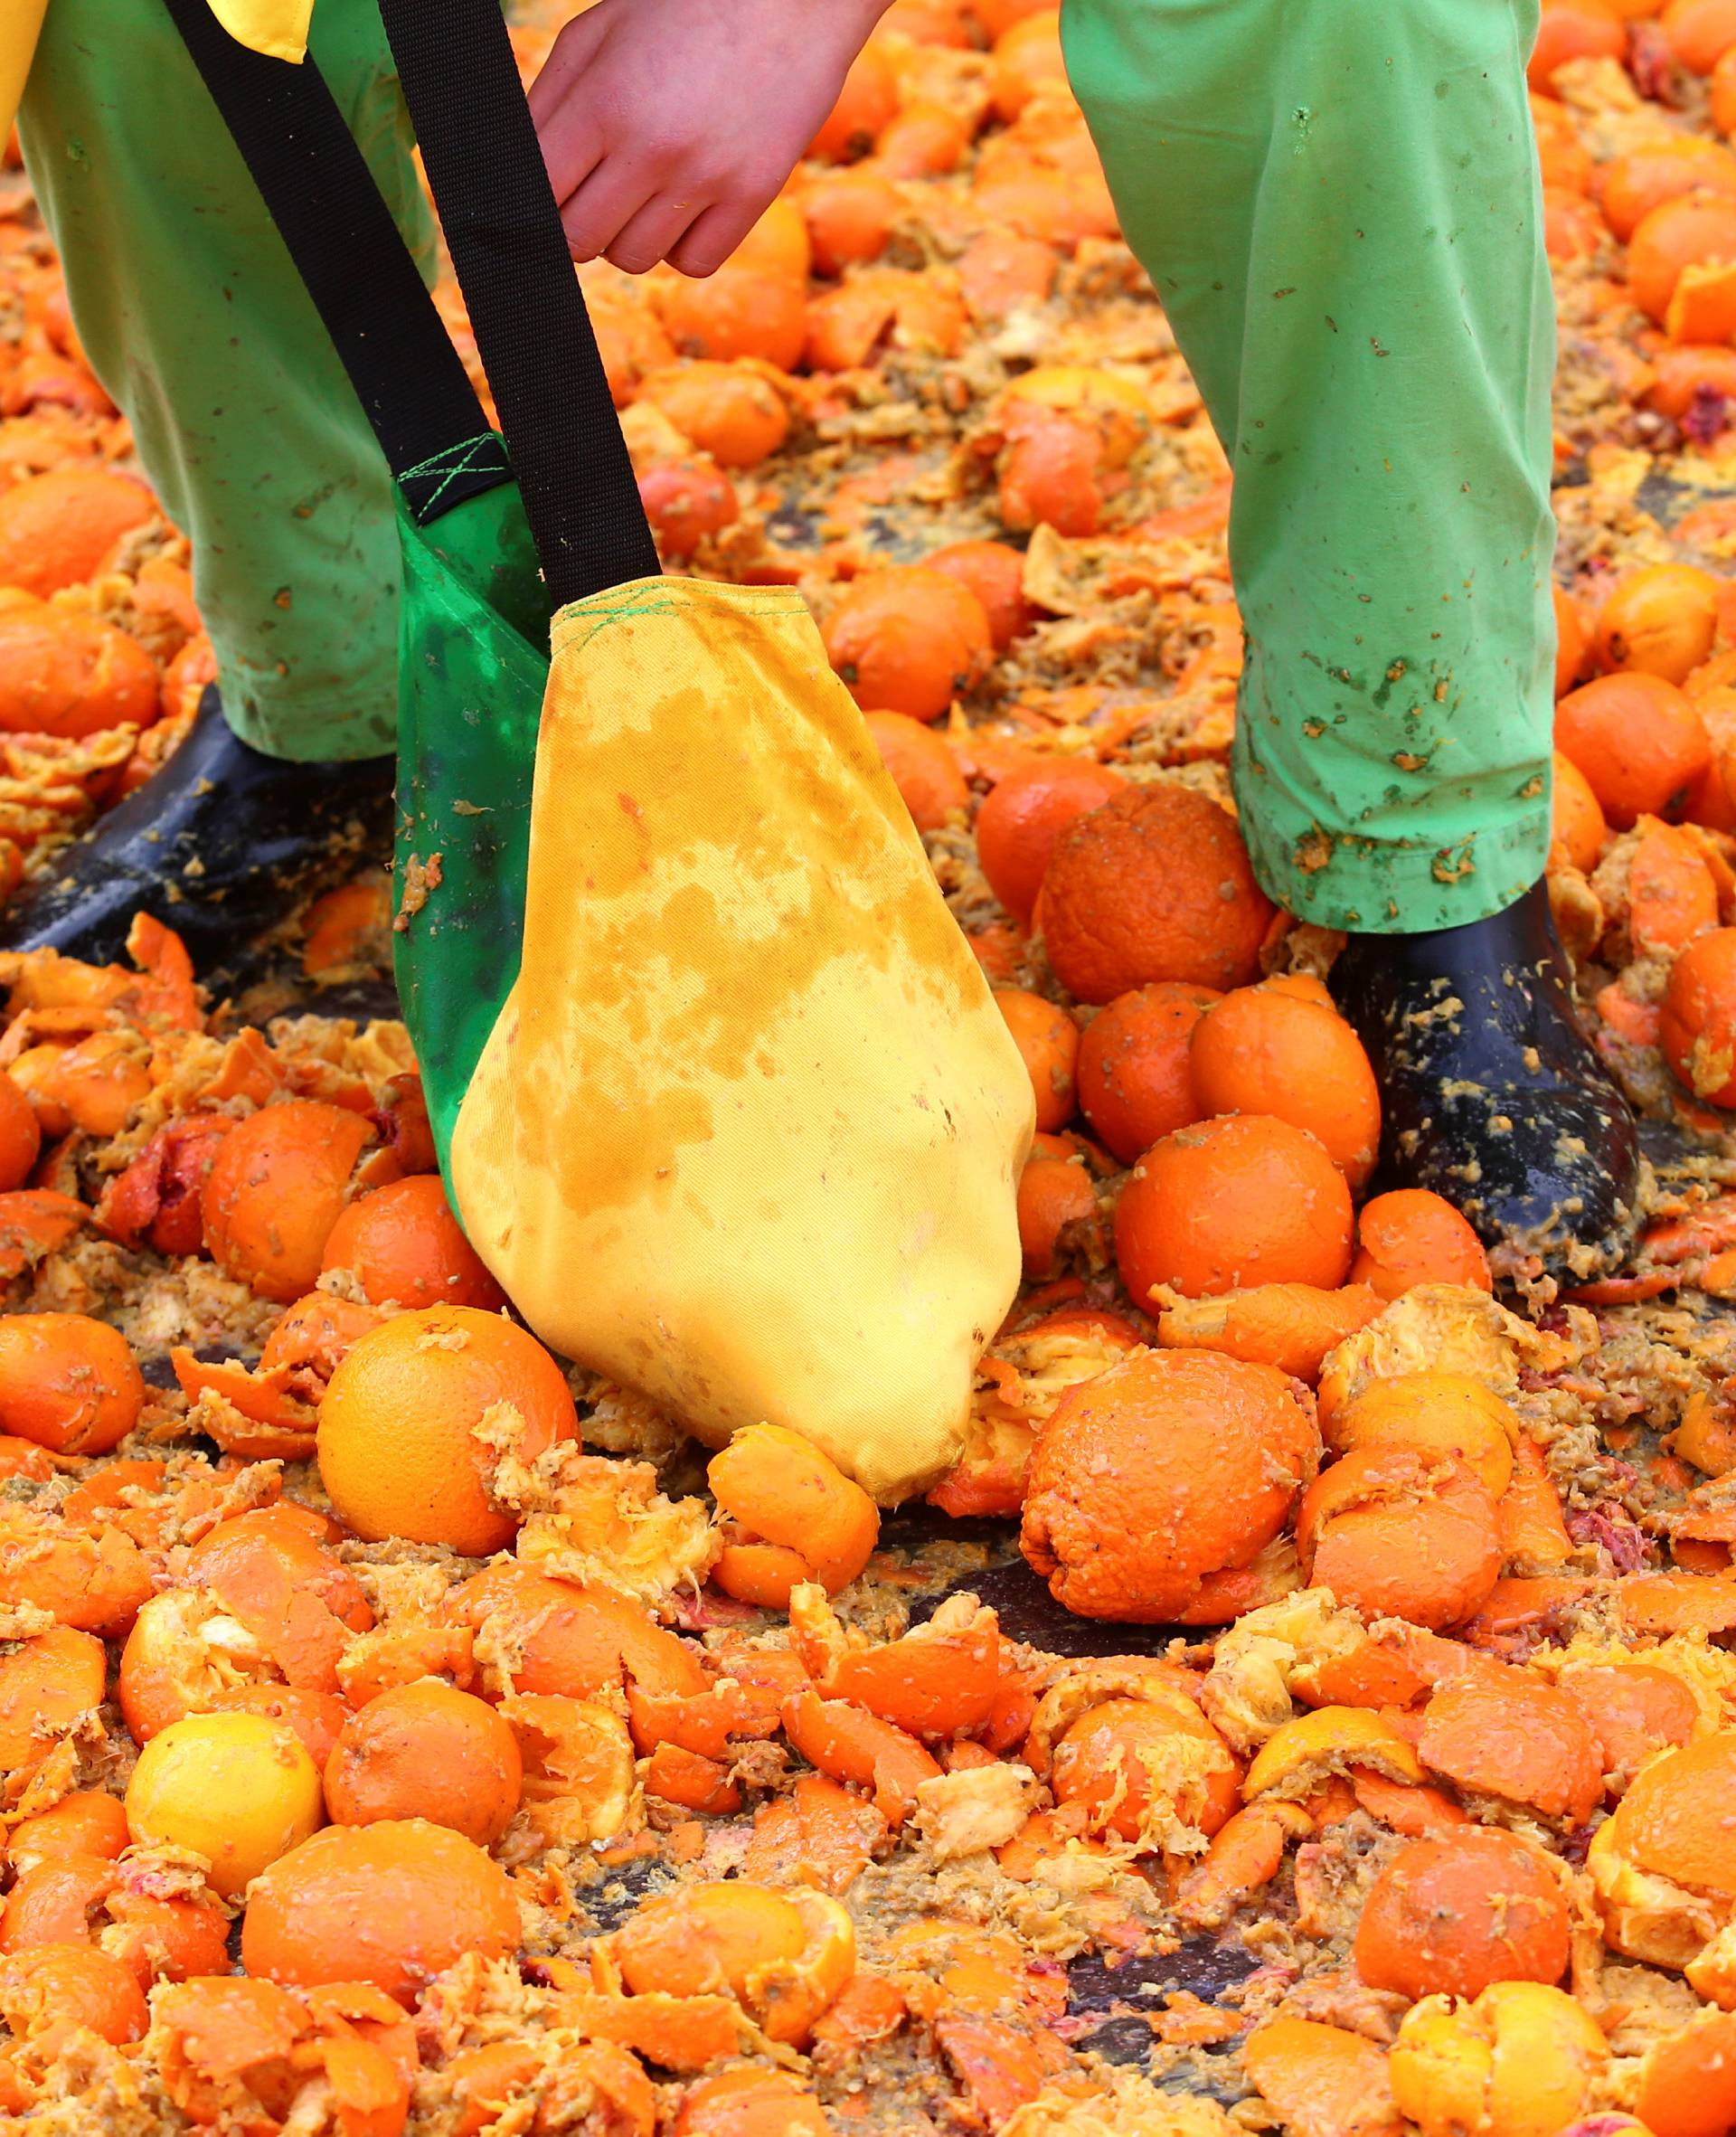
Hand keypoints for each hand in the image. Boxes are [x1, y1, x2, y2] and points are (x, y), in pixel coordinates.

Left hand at [530, 0, 888, 277]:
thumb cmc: (679, 9)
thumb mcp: (598, 36)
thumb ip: (549, 106)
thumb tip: (519, 181)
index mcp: (605, 100)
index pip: (541, 194)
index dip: (534, 204)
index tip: (548, 195)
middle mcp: (654, 146)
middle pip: (581, 240)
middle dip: (576, 223)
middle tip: (594, 192)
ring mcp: (706, 176)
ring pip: (634, 257)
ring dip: (628, 232)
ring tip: (646, 188)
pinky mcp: (753, 194)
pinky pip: (694, 263)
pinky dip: (681, 245)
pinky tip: (687, 204)